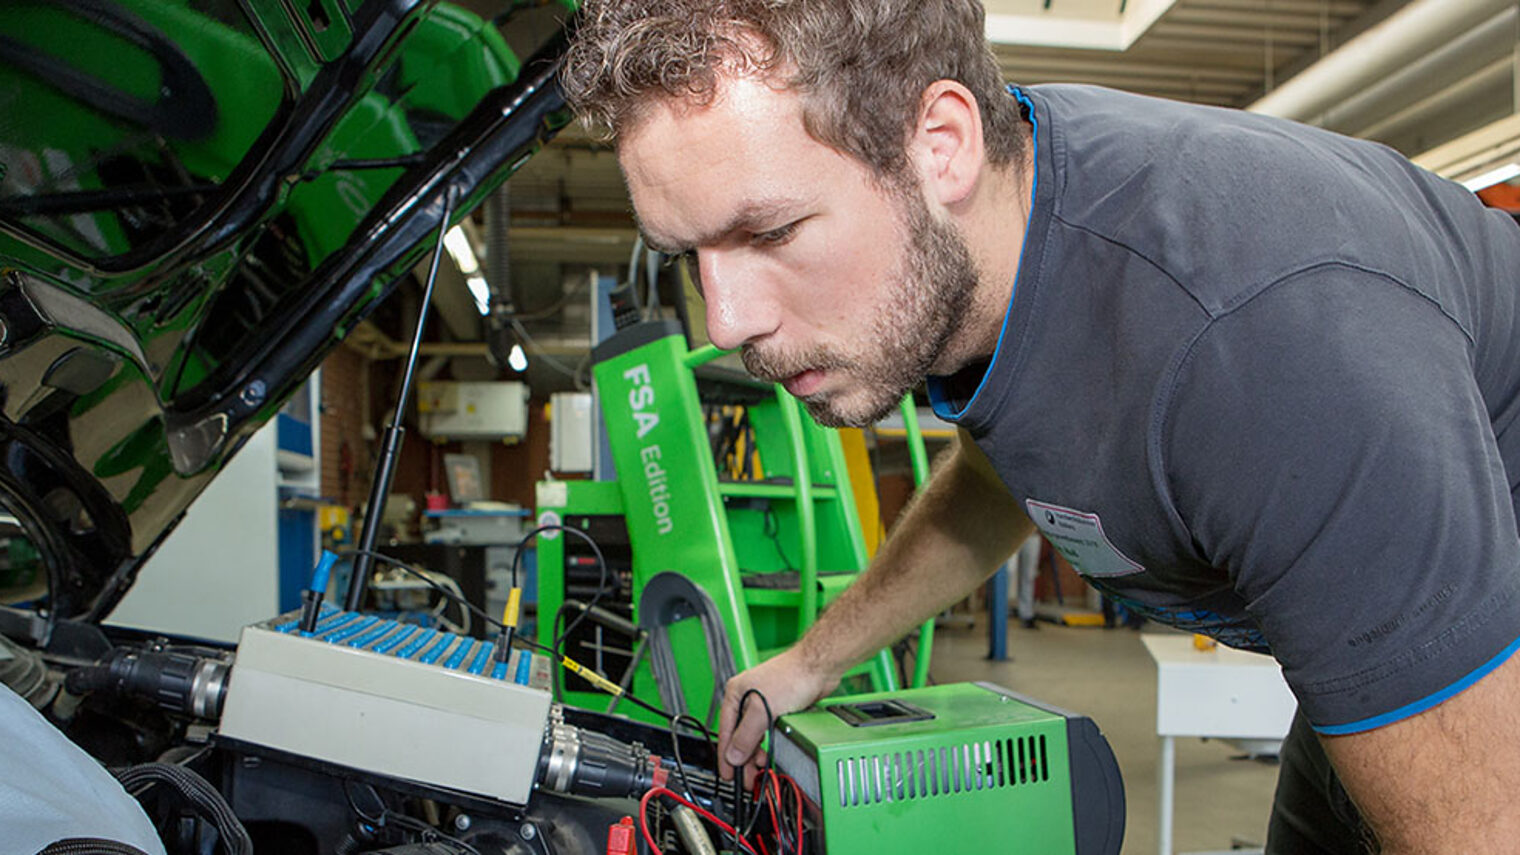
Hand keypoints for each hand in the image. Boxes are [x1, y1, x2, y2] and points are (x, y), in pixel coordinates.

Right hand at [717, 648, 837, 785]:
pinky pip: (768, 733)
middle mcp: (747, 699)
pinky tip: (771, 754)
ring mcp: (763, 704)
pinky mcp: (779, 708)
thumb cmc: (791, 676)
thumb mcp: (763, 710)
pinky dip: (768, 745)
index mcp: (736, 694)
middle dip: (744, 759)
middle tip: (748, 778)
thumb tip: (734, 755)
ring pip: (755, 736)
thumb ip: (746, 735)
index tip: (728, 774)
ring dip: (757, 754)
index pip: (725, 731)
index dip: (726, 756)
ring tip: (761, 768)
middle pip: (740, 736)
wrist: (818, 668)